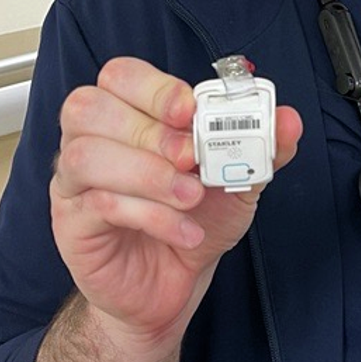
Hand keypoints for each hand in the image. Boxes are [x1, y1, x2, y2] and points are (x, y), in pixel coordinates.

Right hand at [50, 56, 301, 355]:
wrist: (175, 286)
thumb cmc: (196, 221)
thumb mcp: (238, 179)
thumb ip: (260, 145)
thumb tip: (288, 119)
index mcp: (127, 116)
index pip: (119, 76)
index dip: (154, 87)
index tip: (191, 110)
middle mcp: (91, 141)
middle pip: (89, 107)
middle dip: (149, 130)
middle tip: (192, 158)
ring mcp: (74, 184)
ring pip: (85, 155)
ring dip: (147, 173)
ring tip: (191, 196)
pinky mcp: (72, 226)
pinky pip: (98, 206)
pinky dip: (151, 215)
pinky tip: (186, 230)